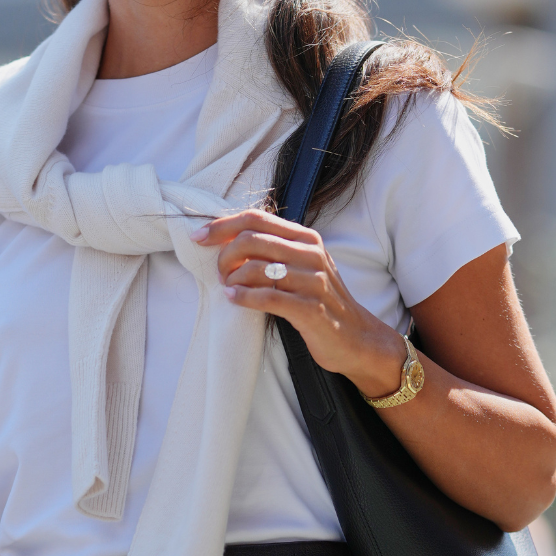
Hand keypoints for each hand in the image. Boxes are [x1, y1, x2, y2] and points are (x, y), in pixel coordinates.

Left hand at [190, 209, 405, 399]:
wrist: (357, 338)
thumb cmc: (320, 300)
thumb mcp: (302, 266)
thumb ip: (273, 250)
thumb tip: (227, 239)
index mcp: (306, 238)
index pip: (256, 218)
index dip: (222, 225)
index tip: (199, 237)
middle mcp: (311, 254)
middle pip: (252, 239)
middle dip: (224, 255)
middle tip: (219, 272)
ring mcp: (313, 281)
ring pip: (256, 268)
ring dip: (232, 278)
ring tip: (228, 288)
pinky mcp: (311, 309)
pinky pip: (267, 297)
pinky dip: (243, 297)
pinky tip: (234, 298)